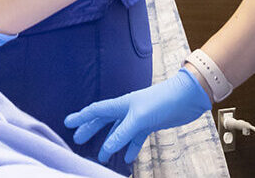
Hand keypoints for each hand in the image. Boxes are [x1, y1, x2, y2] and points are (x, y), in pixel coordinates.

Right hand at [65, 67, 210, 164]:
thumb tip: (107, 149)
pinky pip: (135, 138)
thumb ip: (122, 134)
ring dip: (109, 143)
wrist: (187, 97)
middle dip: (90, 130)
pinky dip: (129, 147)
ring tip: (101, 156)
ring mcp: (138, 117)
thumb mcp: (140, 119)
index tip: (67, 123)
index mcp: (121, 104)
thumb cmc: (162, 101)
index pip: (96, 111)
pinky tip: (127, 157)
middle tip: (78, 140)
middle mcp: (127, 110)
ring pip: (118, 132)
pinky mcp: (150, 124)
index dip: (81, 117)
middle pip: (103, 121)